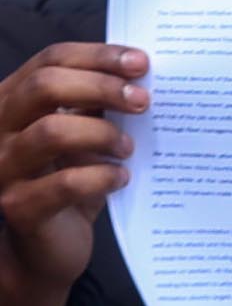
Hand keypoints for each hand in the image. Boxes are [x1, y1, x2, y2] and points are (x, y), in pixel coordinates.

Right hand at [0, 43, 143, 305]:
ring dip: (102, 134)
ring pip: (51, 131)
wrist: (45, 249)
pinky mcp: (20, 207)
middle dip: (102, 86)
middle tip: (143, 101)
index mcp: (14, 101)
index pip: (49, 60)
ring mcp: (4, 168)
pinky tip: (121, 179)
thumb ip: (96, 105)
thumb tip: (138, 76)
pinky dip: (102, 177)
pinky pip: (64, 183)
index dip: (98, 56)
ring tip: (128, 148)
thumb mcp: (82, 135)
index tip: (141, 63)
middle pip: (44, 86)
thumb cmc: (67, 182)